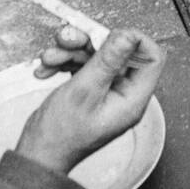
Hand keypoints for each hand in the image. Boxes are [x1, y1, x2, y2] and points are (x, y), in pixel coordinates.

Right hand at [17, 26, 165, 175]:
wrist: (37, 154)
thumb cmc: (61, 135)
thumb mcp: (85, 91)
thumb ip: (108, 60)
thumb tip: (129, 36)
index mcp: (132, 99)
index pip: (152, 58)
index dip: (134, 40)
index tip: (110, 34)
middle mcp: (123, 94)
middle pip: (119, 52)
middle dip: (90, 42)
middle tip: (69, 39)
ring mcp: (106, 91)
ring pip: (96, 55)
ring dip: (71, 51)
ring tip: (51, 58)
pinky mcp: (90, 89)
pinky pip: (82, 64)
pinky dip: (64, 62)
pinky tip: (47, 69)